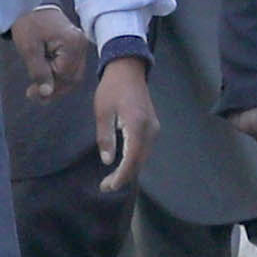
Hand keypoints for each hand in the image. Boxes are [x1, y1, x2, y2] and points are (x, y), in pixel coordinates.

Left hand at [7, 3, 90, 100]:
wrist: (30, 6)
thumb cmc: (28, 24)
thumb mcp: (29, 49)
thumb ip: (39, 72)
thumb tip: (47, 93)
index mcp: (72, 43)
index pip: (65, 75)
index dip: (50, 87)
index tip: (31, 94)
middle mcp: (82, 45)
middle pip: (72, 78)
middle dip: (53, 89)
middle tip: (33, 96)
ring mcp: (81, 46)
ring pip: (72, 75)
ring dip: (56, 85)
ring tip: (37, 91)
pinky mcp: (76, 47)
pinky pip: (71, 68)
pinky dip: (58, 76)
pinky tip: (45, 81)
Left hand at [93, 54, 156, 196]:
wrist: (128, 69)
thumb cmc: (112, 88)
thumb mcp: (102, 112)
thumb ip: (106, 137)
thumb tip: (108, 161)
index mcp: (137, 125)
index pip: (132, 158)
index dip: (122, 176)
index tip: (109, 186)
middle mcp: (150, 129)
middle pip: (140, 161)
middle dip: (124, 176)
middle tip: (106, 186)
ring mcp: (154, 128)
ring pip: (143, 157)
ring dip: (129, 169)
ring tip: (112, 179)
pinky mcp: (153, 127)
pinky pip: (145, 149)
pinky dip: (134, 160)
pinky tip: (123, 164)